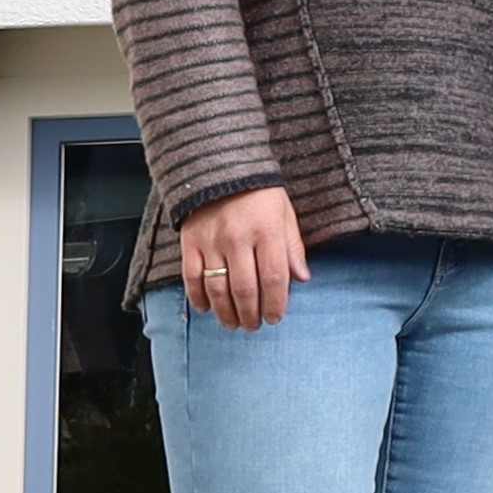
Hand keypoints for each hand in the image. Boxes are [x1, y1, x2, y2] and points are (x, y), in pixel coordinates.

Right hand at [175, 184, 307, 333]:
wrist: (220, 167)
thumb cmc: (259, 192)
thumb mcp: (285, 214)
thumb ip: (293, 247)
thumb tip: (302, 278)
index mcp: (267, 231)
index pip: (274, 277)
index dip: (275, 302)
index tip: (276, 317)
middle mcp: (238, 238)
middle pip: (245, 288)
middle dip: (251, 313)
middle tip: (255, 326)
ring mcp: (211, 242)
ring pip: (218, 287)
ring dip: (226, 312)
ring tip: (234, 324)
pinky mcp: (189, 243)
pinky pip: (191, 277)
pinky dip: (198, 297)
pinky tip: (207, 309)